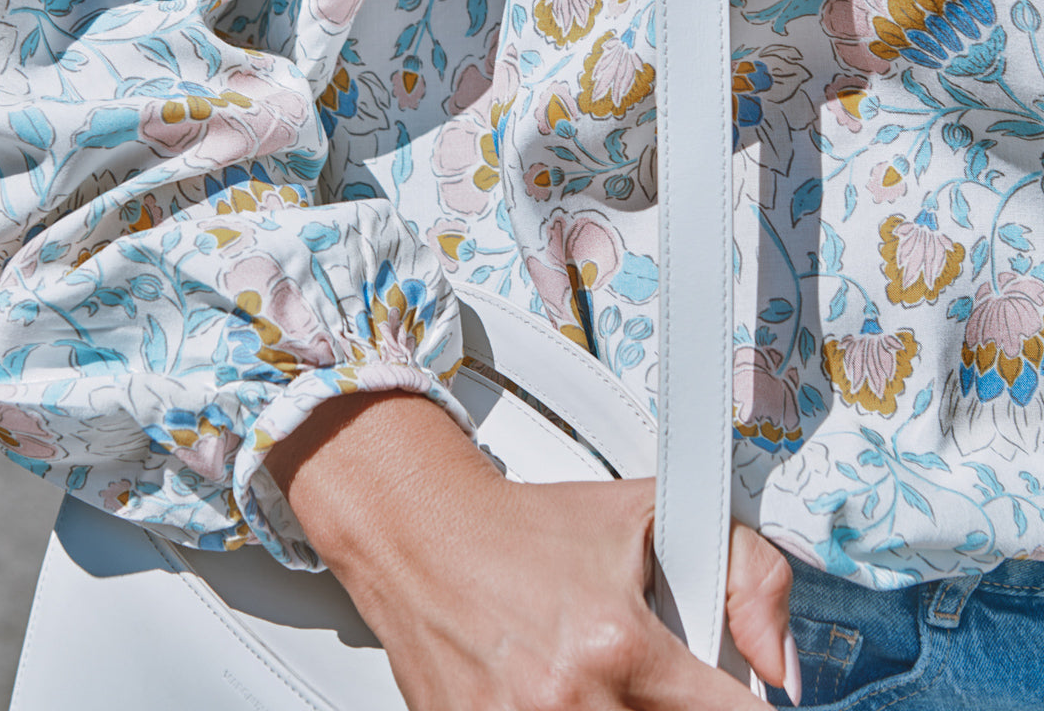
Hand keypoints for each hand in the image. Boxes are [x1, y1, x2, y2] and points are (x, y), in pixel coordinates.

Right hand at [267, 391, 799, 709]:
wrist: (424, 534)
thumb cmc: (530, 529)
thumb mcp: (650, 514)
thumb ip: (750, 571)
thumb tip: (782, 668)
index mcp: (619, 646)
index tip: (730, 695)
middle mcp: (571, 703)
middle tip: (655, 681)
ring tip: (606, 686)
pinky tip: (556, 695)